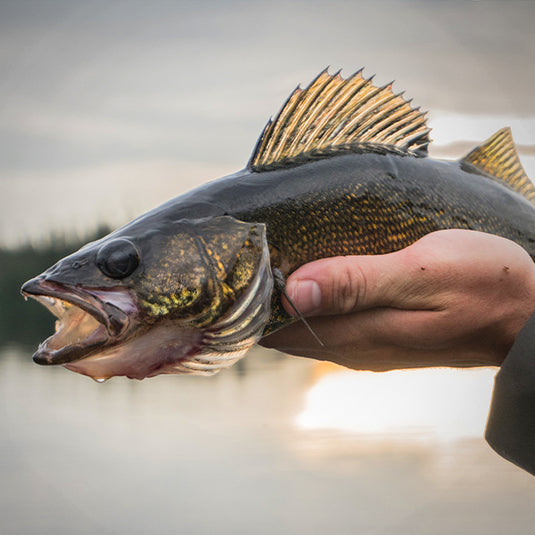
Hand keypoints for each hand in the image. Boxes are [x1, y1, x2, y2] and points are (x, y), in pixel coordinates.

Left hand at [261, 230, 534, 370]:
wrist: (530, 313)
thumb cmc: (484, 284)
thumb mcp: (421, 272)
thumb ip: (357, 282)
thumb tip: (294, 292)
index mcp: (359, 332)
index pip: (280, 331)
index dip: (250, 308)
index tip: (231, 275)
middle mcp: (356, 346)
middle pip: (288, 332)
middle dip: (260, 304)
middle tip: (242, 262)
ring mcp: (370, 344)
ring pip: (308, 328)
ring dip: (284, 303)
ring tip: (268, 264)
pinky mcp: (385, 336)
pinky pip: (332, 323)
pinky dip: (312, 303)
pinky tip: (311, 278)